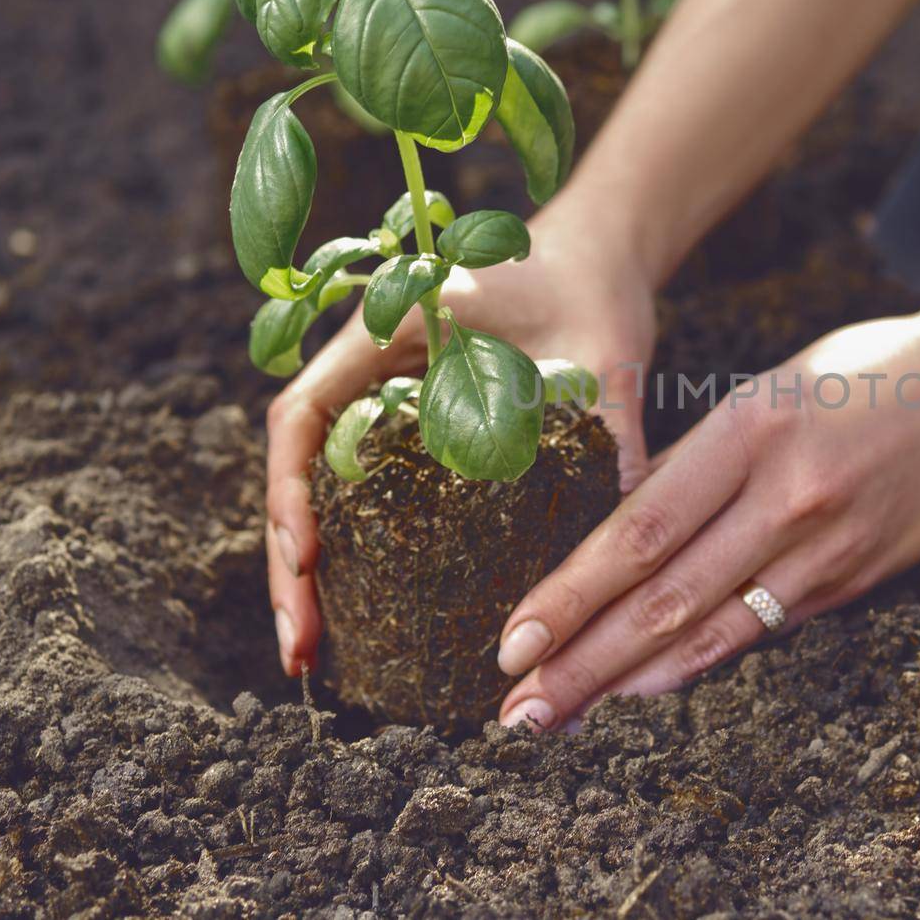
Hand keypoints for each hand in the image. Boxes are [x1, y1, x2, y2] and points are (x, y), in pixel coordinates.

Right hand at [265, 203, 656, 675]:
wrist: (597, 264)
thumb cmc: (591, 291)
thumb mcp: (599, 356)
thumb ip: (609, 429)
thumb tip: (630, 525)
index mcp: (386, 333)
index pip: (302, 416)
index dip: (292, 493)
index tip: (308, 559)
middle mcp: (365, 373)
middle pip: (297, 473)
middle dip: (290, 564)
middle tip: (300, 650)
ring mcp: (380, 408)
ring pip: (320, 495)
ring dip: (311, 573)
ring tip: (313, 654)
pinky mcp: (410, 439)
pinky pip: (365, 499)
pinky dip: (355, 555)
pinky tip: (363, 617)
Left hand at [493, 312, 919, 729]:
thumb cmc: (863, 373)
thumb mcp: (766, 389)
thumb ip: (699, 460)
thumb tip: (623, 532)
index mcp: (750, 430)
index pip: (640, 530)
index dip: (571, 593)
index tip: (513, 640)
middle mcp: (786, 495)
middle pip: (665, 596)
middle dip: (583, 661)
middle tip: (518, 709)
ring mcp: (828, 545)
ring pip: (713, 630)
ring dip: (631, 680)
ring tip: (566, 714)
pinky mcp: (858, 578)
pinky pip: (765, 629)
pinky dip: (701, 662)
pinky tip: (650, 687)